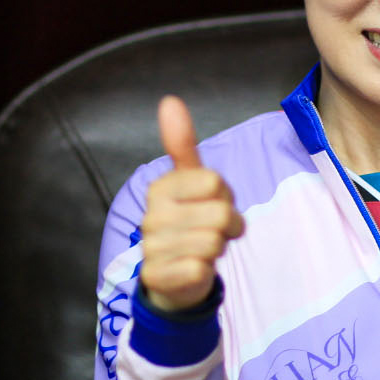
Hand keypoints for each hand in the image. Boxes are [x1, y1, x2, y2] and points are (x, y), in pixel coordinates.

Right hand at [139, 96, 245, 311]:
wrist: (173, 278)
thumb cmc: (189, 224)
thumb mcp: (190, 183)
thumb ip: (182, 144)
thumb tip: (169, 100)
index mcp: (160, 188)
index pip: (215, 182)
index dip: (226, 197)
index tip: (212, 206)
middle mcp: (151, 216)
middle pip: (220, 214)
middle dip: (228, 226)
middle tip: (212, 232)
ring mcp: (151, 248)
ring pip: (214, 242)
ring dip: (218, 249)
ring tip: (203, 250)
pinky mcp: (157, 277)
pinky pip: (201, 269)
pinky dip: (206, 273)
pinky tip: (193, 270)